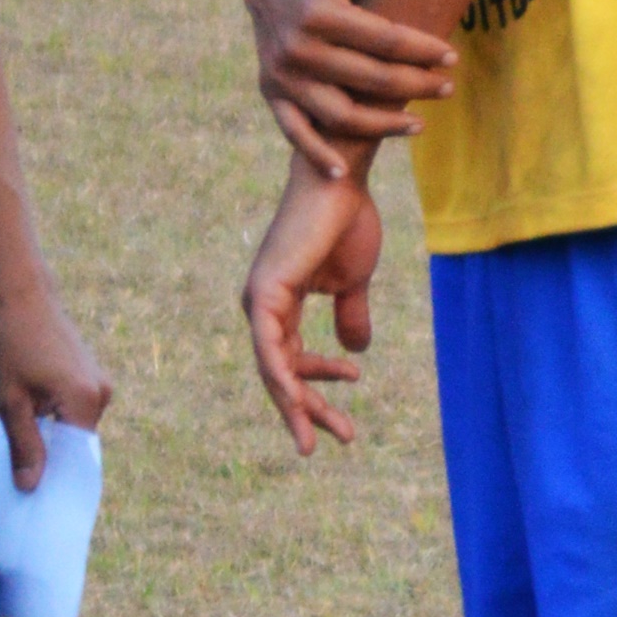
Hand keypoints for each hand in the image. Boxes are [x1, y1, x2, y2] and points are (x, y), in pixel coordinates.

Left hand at [0, 278, 112, 491]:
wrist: (25, 297)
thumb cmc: (13, 344)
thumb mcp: (10, 399)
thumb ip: (25, 445)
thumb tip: (31, 487)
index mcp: (84, 400)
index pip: (75, 460)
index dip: (53, 481)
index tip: (33, 502)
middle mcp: (102, 394)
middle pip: (76, 446)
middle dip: (51, 463)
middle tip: (19, 480)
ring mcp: (100, 385)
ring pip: (75, 430)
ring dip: (52, 442)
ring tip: (22, 448)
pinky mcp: (92, 378)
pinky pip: (76, 414)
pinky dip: (57, 424)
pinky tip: (32, 423)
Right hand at [236, 0, 456, 179]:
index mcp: (316, 13)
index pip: (383, 41)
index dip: (422, 50)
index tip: (452, 57)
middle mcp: (295, 50)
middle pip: (369, 80)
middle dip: (415, 85)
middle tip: (447, 87)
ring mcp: (281, 76)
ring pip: (339, 115)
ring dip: (381, 125)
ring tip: (418, 124)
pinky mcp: (271, 91)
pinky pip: (294, 132)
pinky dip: (315, 155)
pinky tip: (341, 174)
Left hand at [242, 156, 382, 454]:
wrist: (341, 179)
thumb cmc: (347, 220)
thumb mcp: (353, 279)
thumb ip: (350, 313)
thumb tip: (356, 351)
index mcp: (280, 304)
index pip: (291, 360)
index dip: (320, 382)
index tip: (354, 385)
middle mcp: (263, 306)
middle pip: (280, 374)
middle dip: (308, 409)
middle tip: (340, 438)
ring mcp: (260, 300)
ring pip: (273, 371)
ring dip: (298, 406)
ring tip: (320, 436)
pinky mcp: (266, 292)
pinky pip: (270, 348)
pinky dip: (283, 378)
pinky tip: (297, 400)